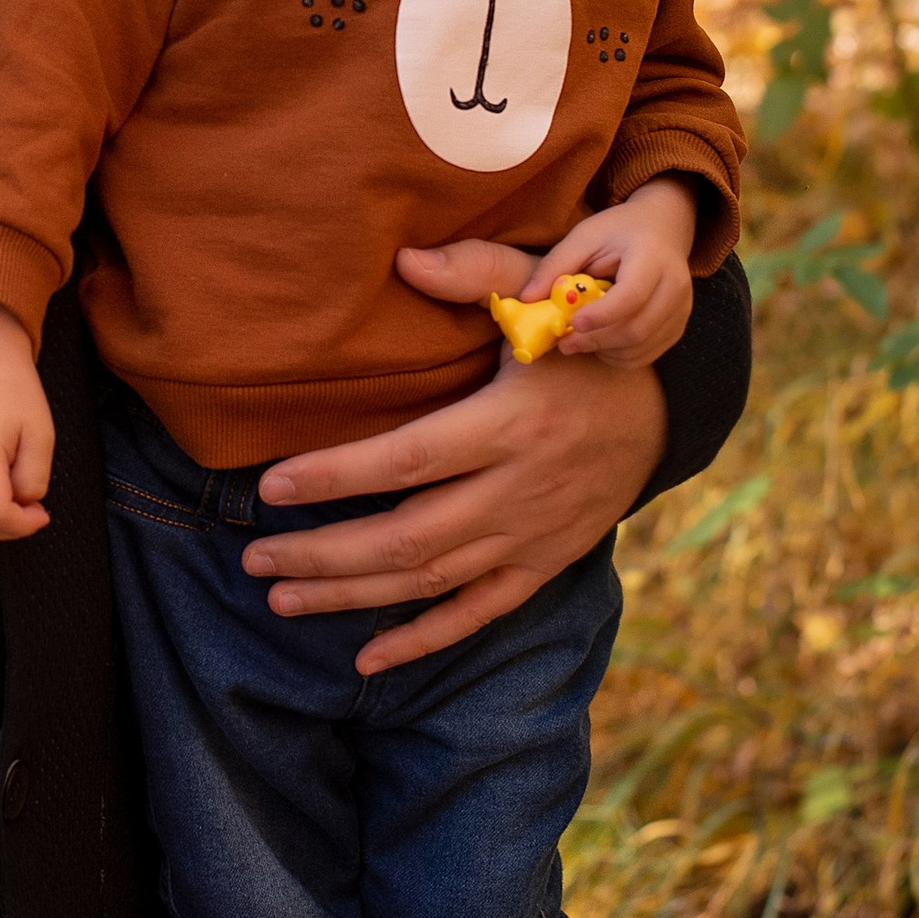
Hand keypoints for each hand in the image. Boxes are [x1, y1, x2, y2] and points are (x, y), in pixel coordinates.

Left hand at [242, 234, 663, 675]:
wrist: (664, 408)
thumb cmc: (578, 340)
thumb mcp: (540, 293)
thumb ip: (475, 272)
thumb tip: (404, 259)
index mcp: (510, 424)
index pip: (408, 459)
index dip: (336, 476)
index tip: (270, 485)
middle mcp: (520, 490)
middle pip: (407, 537)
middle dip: (323, 553)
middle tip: (254, 557)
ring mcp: (533, 536)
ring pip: (431, 581)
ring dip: (352, 595)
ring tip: (281, 596)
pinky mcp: (544, 564)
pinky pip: (479, 614)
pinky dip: (423, 639)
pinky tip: (367, 658)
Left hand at [535, 176, 700, 369]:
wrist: (663, 228)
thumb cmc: (619, 231)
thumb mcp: (584, 236)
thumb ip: (556, 265)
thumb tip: (526, 298)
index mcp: (652, 258)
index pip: (631, 296)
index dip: (601, 316)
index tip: (572, 324)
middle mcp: (674, 286)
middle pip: (637, 329)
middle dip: (596, 341)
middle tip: (564, 343)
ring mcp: (682, 309)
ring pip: (642, 347)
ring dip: (605, 351)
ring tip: (578, 341)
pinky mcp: (678, 326)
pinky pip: (648, 354)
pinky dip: (619, 356)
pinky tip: (600, 341)